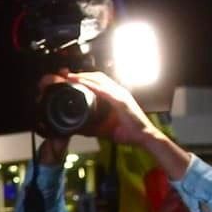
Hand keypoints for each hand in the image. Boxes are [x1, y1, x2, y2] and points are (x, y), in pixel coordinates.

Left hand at [42, 69, 191, 178]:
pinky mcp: (121, 101)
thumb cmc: (129, 132)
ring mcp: (120, 95)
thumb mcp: (108, 127)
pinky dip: (92, 86)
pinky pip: (104, 91)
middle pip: (98, 77)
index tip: (72, 79)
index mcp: (117, 96)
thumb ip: (96, 125)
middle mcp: (119, 92)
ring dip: (84, 77)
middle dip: (82, 74)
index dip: (86, 78)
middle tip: (67, 75)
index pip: (99, 82)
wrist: (144, 137)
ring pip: (100, 80)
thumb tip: (81, 127)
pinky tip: (82, 84)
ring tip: (71, 76)